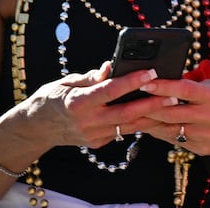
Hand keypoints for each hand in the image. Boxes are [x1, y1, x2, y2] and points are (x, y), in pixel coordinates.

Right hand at [29, 62, 175, 148]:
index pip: (110, 91)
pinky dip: (139, 123)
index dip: (131, 81)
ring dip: (151, 116)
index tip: (150, 71)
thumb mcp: (67, 82)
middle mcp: (87, 122)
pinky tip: (155, 114)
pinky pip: (122, 132)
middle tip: (172, 93)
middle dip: (151, 103)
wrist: (37, 129)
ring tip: (172, 104)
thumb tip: (110, 65)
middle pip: (126, 113)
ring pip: (128, 126)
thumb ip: (91, 76)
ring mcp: (93, 136)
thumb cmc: (52, 98)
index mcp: (77, 103)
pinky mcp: (98, 143)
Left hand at [135, 76, 209, 157]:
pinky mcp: (202, 148)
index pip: (184, 90)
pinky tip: (152, 127)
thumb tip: (171, 78)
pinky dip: (163, 133)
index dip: (163, 86)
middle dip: (148, 107)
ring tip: (133, 116)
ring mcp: (206, 135)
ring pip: (170, 129)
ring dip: (150, 123)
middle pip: (172, 113)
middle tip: (129, 101)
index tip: (145, 83)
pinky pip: (176, 140)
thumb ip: (196, 84)